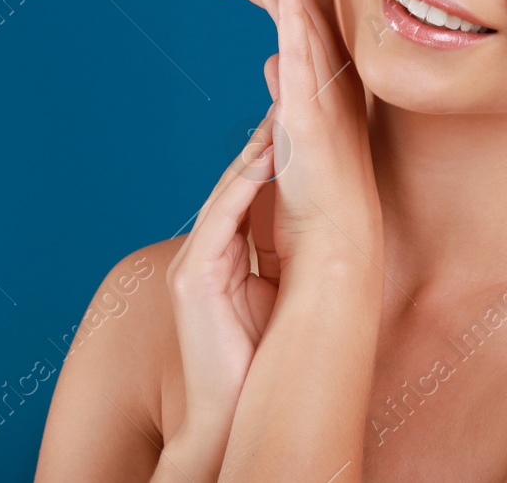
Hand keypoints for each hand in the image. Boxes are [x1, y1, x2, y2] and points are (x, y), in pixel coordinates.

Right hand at [163, 121, 278, 463]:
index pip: (255, 188)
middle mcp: (208, 250)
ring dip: (256, 151)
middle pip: (239, 179)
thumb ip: (282, 252)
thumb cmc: (260, 358)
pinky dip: (242, 191)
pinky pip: (219, 222)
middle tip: (294, 91)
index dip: (279, 149)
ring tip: (284, 113)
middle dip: (267, 136)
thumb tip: (313, 220)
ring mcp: (195, 262)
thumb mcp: (277, 290)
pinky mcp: (193, 279)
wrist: (233, 414)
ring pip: (228, 192)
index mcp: (228, 252)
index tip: (307, 112)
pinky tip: (263, 162)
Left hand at [267, 0, 381, 267]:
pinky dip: (292, 14)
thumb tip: (270, 62)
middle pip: (313, 16)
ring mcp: (327, 97)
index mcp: (335, 92)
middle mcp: (339, 87)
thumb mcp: (296, 137)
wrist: (338, 246)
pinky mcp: (310, 113)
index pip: (315, 31)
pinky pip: (302, 51)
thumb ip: (287, 95)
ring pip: (304, 23)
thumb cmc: (319, 204)